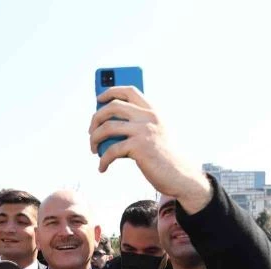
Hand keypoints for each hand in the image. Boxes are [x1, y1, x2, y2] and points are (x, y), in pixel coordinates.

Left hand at [88, 86, 211, 213]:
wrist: (179, 175)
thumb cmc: (163, 157)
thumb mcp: (154, 134)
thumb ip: (138, 125)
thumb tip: (106, 125)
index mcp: (153, 111)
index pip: (129, 91)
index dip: (111, 91)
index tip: (98, 98)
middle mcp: (149, 117)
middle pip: (113, 106)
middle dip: (96, 118)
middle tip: (91, 131)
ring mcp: (144, 130)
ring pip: (107, 127)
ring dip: (94, 138)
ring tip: (93, 149)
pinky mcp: (139, 147)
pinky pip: (111, 150)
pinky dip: (103, 160)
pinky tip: (102, 168)